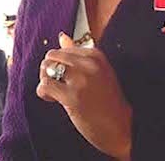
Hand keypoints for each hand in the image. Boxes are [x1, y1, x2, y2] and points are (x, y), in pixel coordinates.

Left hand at [36, 33, 131, 158]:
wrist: (121, 127)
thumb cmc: (108, 101)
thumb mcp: (98, 72)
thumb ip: (78, 54)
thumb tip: (62, 36)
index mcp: (96, 55)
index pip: (63, 49)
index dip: (59, 63)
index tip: (66, 78)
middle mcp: (89, 64)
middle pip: (52, 56)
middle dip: (48, 70)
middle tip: (56, 84)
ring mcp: (81, 80)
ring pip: (46, 69)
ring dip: (45, 81)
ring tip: (54, 93)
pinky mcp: (72, 97)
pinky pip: (45, 86)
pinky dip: (43, 93)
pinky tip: (52, 100)